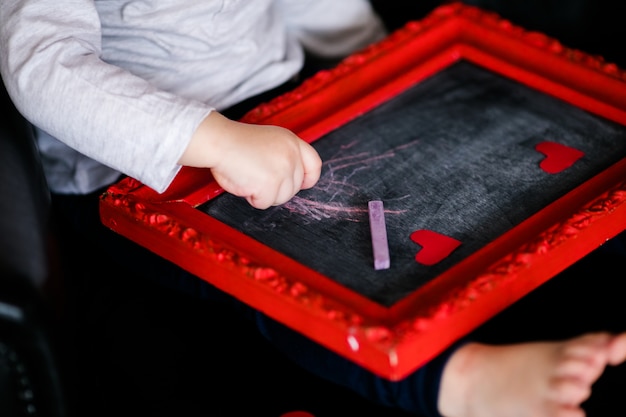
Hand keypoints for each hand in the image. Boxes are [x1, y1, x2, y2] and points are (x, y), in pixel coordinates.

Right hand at [180, 111, 321, 208]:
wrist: (219, 142)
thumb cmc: (234, 144)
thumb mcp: (268, 143)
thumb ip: (283, 157)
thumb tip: (290, 182)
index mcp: (291, 142)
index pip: (314, 164)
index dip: (309, 178)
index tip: (302, 185)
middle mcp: (292, 155)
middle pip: (295, 187)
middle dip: (276, 190)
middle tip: (257, 178)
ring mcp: (283, 170)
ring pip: (282, 198)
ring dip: (264, 194)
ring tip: (249, 177)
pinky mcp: (271, 184)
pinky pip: (265, 203)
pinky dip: (253, 198)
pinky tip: (244, 182)